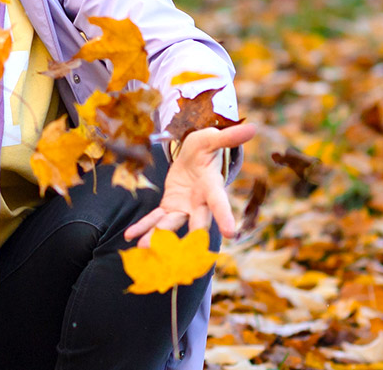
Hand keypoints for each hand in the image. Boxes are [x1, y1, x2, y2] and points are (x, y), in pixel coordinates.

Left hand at [123, 121, 255, 241]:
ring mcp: (184, 208)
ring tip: (143, 247)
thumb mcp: (212, 139)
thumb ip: (227, 137)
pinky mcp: (169, 207)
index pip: (220, 203)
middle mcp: (200, 203)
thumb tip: (253, 128)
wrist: (192, 156)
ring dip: (157, 236)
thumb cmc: (205, 147)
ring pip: (172, 224)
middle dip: (190, 237)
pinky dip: (143, 227)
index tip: (231, 233)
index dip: (225, 216)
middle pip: (196, 221)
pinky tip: (129, 236)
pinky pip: (156, 218)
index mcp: (212, 187)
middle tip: (185, 255)